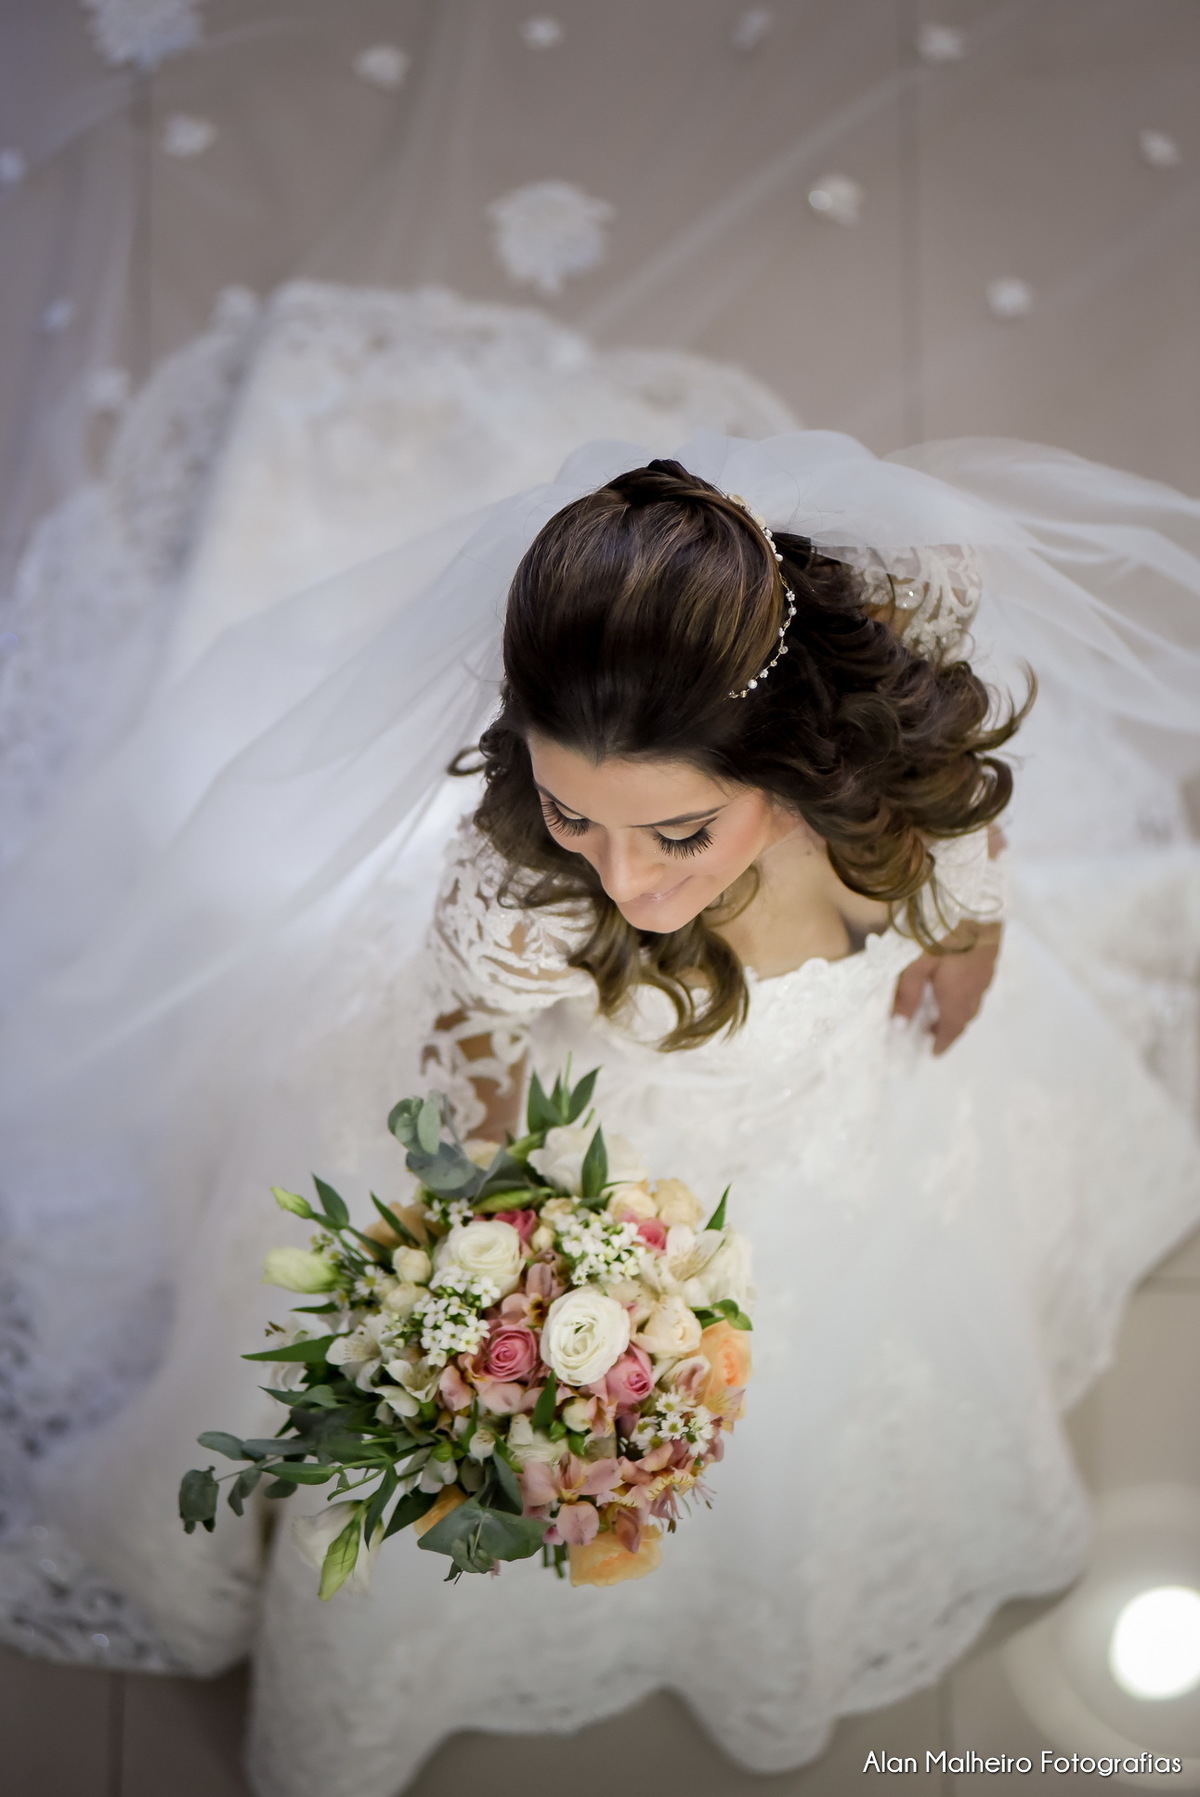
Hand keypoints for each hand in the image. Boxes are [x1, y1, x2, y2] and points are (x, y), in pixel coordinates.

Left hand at [892, 922, 1001, 1054]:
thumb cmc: (940, 932)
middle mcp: (977, 988)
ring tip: (939, 1009)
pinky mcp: (989, 953)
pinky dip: (965, 993)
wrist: (976, 898)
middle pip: (964, 1016)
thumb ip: (907, 994)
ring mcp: (986, 970)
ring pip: (973, 1000)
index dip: (943, 1042)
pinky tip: (954, 983)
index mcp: (958, 996)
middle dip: (949, 1028)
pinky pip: (978, 984)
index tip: (933, 1053)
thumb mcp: (915, 963)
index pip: (952, 1028)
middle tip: (930, 1033)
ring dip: (958, 1010)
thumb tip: (900, 1028)